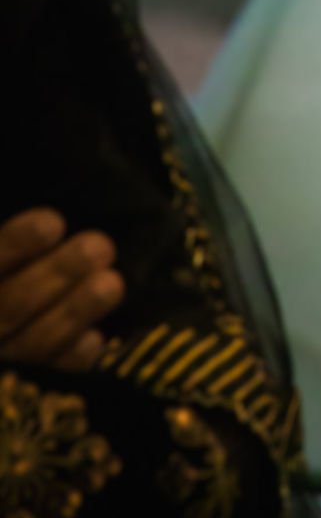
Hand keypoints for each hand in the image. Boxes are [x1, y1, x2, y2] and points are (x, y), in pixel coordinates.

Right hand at [0, 209, 122, 371]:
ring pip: (30, 341)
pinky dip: (73, 357)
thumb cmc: (28, 218)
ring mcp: (5, 342)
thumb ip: (21, 194)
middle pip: (6, 306)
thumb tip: (43, 149)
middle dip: (55, 277)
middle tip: (100, 247)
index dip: (15, 244)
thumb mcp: (19, 197)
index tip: (54, 222)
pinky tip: (97, 339)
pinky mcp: (31, 362)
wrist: (41, 263)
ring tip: (113, 282)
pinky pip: (50, 368)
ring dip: (73, 312)